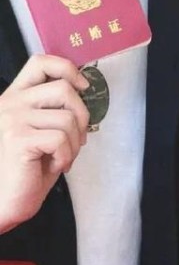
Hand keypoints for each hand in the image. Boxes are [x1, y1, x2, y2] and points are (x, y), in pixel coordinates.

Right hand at [0, 55, 89, 231]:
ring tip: (62, 158)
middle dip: (82, 115)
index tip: (84, 87)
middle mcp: (10, 103)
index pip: (41, 62)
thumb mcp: (41, 132)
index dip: (68, 69)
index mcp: (15, 97)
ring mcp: (12, 119)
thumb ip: (55, 110)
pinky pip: (61, 139)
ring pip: (67, 118)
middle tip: (78, 138)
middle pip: (63, 89)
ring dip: (74, 143)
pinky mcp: (18, 139)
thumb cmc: (26, 170)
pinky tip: (55, 166)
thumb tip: (85, 94)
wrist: (4, 202)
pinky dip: (66, 156)